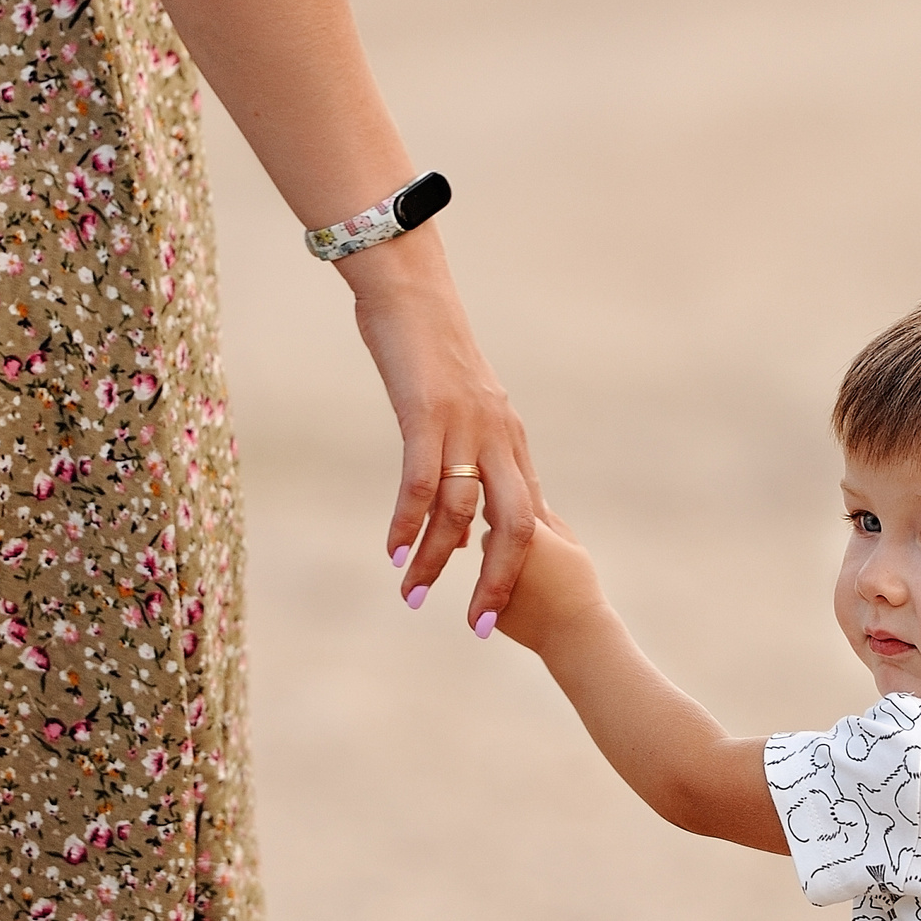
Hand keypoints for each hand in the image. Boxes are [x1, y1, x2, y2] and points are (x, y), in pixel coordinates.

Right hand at [339, 235, 539, 629]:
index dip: (518, 568)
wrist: (411, 291)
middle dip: (498, 581)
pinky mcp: (427, 414)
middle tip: (480, 629)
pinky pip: (421, 480)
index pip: (527, 516)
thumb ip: (471, 454)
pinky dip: (409, 521)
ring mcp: (464, 426)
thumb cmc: (430, 350)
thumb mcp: (463, 408)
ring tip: (415, 597)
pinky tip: (394, 552)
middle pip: (513, 525)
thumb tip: (464, 505)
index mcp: (509, 440)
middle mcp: (498, 437)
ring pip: (460, 510)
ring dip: (438, 559)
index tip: (502, 610)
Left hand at [487, 505, 605, 651]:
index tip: (518, 509)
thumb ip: (545, 516)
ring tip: (533, 580)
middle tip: (534, 554)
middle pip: (490, 528)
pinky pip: (485, 586)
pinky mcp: (483, 601)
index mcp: (525, 528)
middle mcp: (501, 548)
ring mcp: (489, 575)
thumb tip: (528, 495)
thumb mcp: (569, 542)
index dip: (512, 506)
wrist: (573, 632)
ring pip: (487, 557)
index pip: (503, 501)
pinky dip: (497, 588)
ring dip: (498, 560)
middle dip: (504, 534)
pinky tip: (524, 598)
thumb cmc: (578, 583)